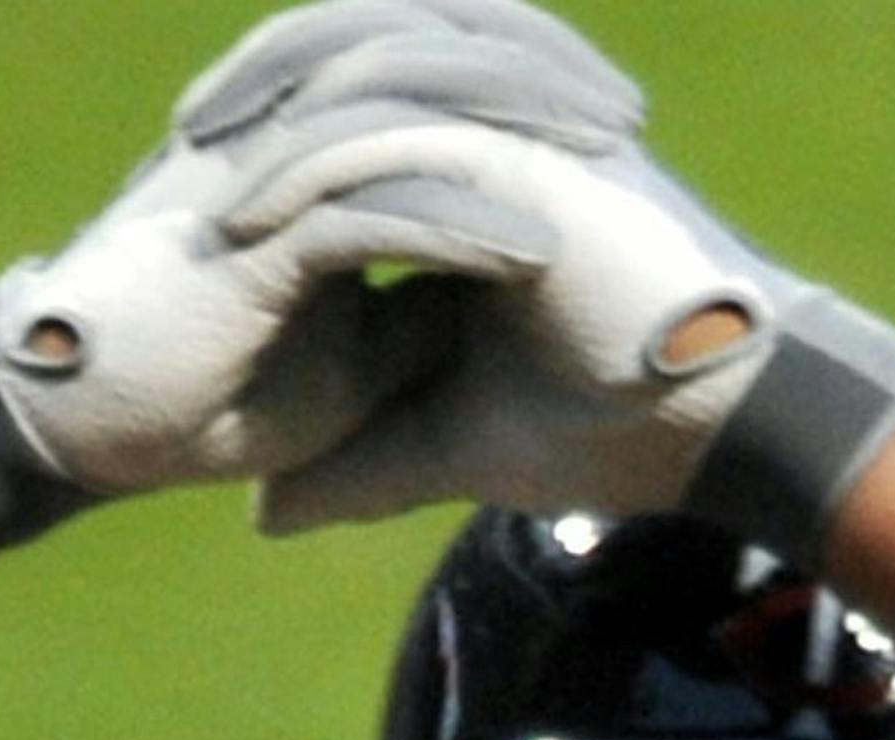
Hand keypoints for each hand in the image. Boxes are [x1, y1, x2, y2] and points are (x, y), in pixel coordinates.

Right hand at [0, 0, 640, 546]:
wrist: (98, 424)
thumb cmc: (208, 392)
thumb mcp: (349, 360)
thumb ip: (419, 321)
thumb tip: (496, 312)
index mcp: (310, 151)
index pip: (430, 85)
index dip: (520, 95)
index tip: (612, 138)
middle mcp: (288, 139)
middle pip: (428, 65)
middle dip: (536, 81)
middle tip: (627, 119)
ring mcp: (268, 175)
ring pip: (408, 116)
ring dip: (513, 134)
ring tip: (605, 162)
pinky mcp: (250, 235)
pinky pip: (371, 212)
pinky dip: (456, 230)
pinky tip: (531, 252)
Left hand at [228, 79, 894, 564]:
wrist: (729, 423)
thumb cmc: (622, 428)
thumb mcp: (455, 447)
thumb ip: (362, 462)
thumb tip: (265, 514)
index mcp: (485, 179)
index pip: (359, 129)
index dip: (269, 156)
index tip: (189, 214)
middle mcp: (501, 132)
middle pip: (348, 70)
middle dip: (250, 103)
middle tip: (165, 158)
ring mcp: (518, 129)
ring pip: (364, 77)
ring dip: (267, 117)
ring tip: (188, 166)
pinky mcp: (530, 153)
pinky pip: (400, 132)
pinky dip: (320, 166)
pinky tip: (253, 214)